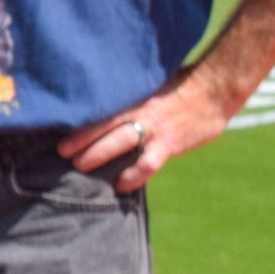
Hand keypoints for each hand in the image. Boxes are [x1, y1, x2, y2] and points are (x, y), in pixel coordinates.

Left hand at [58, 63, 237, 191]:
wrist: (216, 89)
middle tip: (61, 153)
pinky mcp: (170, 144)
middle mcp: (140, 113)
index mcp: (133, 99)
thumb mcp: (151, 88)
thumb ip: (129, 100)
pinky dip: (132, 176)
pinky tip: (121, 185)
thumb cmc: (179, 88)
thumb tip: (101, 107)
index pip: (100, 112)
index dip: (79, 124)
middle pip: (103, 127)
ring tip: (80, 167)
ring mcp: (155, 129)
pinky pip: (147, 164)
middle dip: (80, 141)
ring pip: (120, 143)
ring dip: (97, 155)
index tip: (58, 132)